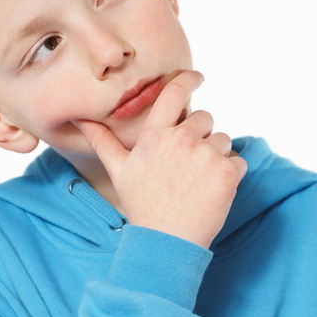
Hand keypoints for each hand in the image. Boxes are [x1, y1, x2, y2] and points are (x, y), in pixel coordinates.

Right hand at [75, 70, 245, 247]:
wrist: (167, 240)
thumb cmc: (142, 204)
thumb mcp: (119, 170)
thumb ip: (102, 141)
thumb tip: (79, 120)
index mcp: (155, 135)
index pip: (174, 93)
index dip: (188, 79)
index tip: (197, 77)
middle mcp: (182, 139)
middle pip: (205, 118)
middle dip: (200, 134)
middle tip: (186, 164)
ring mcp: (206, 154)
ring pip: (222, 139)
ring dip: (215, 155)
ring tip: (196, 180)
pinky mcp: (227, 171)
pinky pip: (237, 160)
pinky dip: (230, 173)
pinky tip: (211, 190)